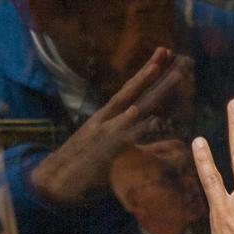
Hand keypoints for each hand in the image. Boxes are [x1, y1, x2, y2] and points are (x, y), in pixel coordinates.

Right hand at [30, 47, 172, 203]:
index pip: (131, 89)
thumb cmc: (80, 166)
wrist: (56, 180)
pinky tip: (152, 115)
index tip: (164, 53)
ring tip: (176, 73)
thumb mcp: (100, 144)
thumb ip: (122, 136)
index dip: (147, 72)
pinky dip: (138, 125)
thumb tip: (140, 130)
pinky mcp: (109, 150)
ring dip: (158, 91)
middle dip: (158, 71)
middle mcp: (108, 119)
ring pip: (139, 107)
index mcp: (105, 116)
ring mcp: (110, 132)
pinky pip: (129, 137)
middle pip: (137, 91)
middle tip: (177, 53)